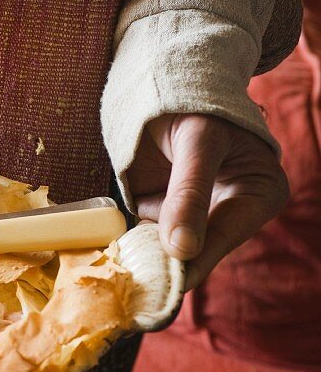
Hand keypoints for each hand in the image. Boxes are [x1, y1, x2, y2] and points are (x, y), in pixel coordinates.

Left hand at [127, 113, 288, 290]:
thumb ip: (190, 192)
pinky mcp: (158, 212)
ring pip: (165, 247)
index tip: (175, 283)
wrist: (168, 86)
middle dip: (167, 264)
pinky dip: (126, 243)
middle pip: (197, 249)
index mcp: (258, 194)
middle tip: (143, 285)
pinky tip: (115, 252)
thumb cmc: (197, 105)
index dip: (198, 260)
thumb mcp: (199, 141)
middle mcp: (226, 212)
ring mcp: (190, 215)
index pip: (226, 235)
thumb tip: (182, 248)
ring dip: (142, 257)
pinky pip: (141, 234)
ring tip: (126, 270)